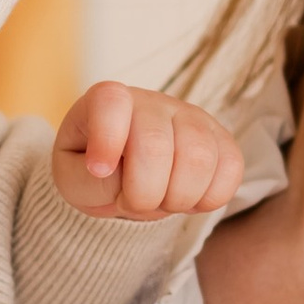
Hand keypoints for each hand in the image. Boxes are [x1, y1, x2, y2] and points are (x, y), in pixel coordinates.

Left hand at [52, 83, 245, 223]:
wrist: (126, 176)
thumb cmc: (94, 174)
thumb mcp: (72, 180)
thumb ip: (88, 180)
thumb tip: (117, 174)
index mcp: (106, 101)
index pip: (111, 102)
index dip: (107, 139)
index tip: (98, 170)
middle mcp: (153, 102)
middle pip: (156, 146)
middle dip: (143, 193)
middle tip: (131, 202)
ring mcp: (192, 117)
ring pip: (200, 159)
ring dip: (177, 199)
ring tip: (160, 202)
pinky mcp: (221, 139)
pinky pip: (231, 169)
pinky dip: (209, 199)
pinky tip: (187, 199)